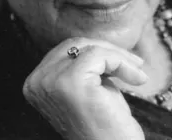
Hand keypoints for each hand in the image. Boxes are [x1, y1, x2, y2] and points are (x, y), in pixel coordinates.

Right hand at [22, 38, 146, 139]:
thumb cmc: (104, 128)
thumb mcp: (86, 90)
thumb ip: (80, 67)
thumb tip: (93, 42)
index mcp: (35, 84)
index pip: (63, 51)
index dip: (96, 53)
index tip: (124, 63)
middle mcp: (37, 81)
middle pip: (73, 45)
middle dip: (107, 51)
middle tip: (135, 64)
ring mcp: (50, 81)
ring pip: (88, 47)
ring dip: (118, 58)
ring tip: (136, 74)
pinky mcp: (71, 81)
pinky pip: (99, 55)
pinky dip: (122, 62)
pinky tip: (136, 80)